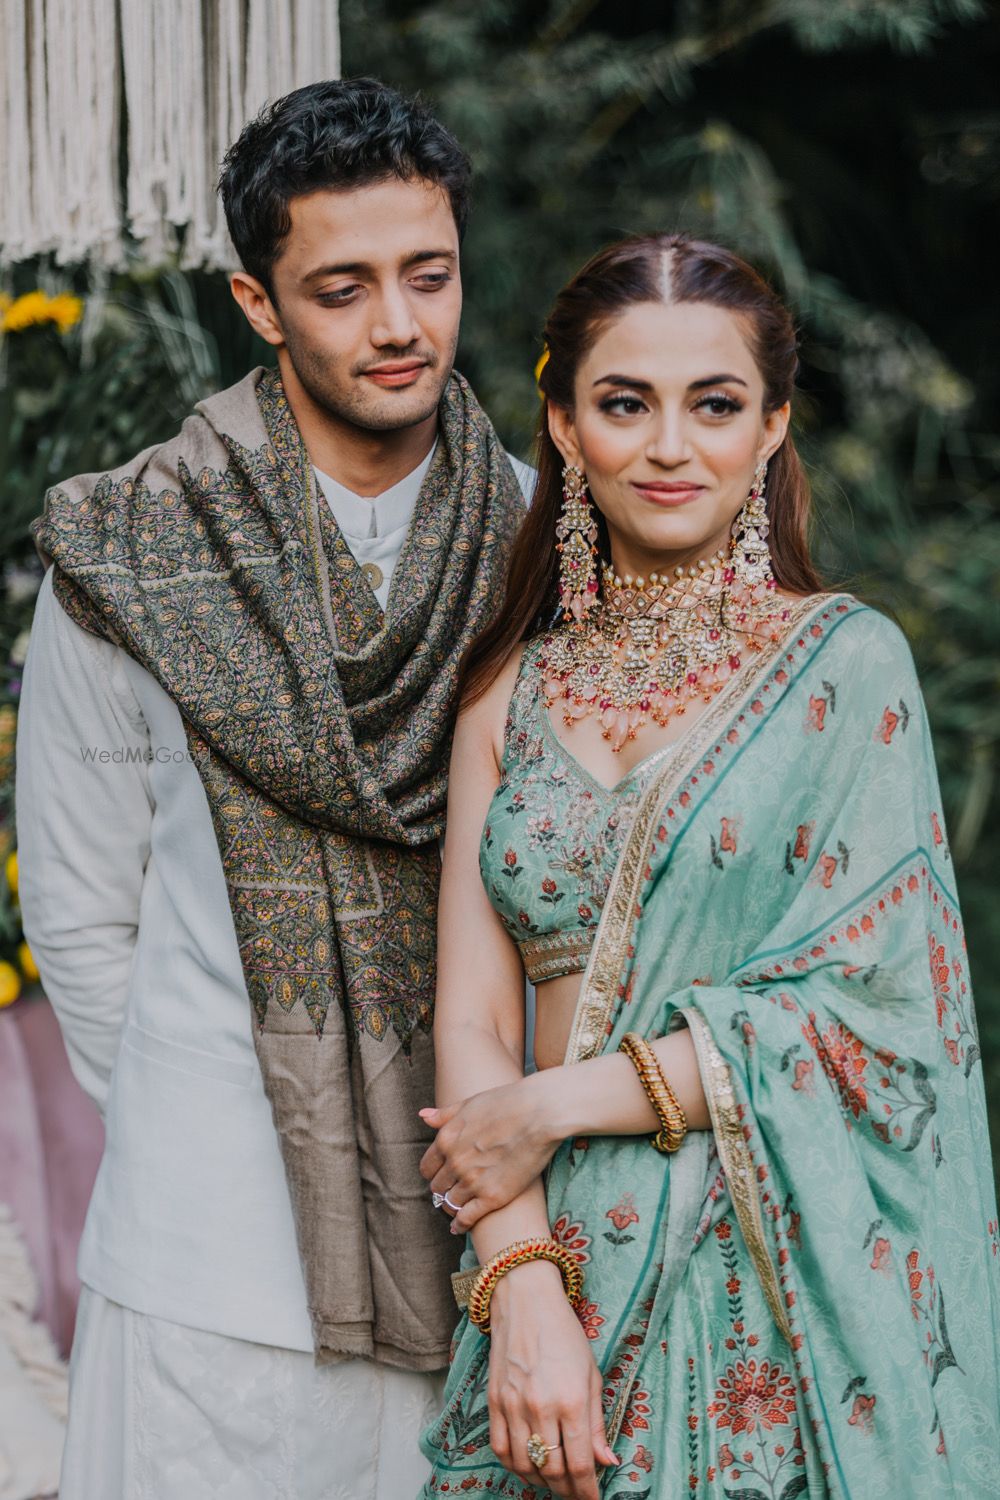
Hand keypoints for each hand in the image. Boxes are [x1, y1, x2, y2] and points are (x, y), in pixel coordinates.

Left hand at [419, 1074, 559, 1231]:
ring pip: (450, 1203)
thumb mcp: (471, 1103)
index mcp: (447, 1139)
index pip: (427, 1167)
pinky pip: (467, 1218)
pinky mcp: (493, 1197)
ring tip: (459, 1207)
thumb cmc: (508, 1102)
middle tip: (454, 1190)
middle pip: (438, 1187)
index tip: (442, 1175)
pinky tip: (460, 1227)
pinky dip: (461, 1225)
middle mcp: (455, 1162)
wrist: (540, 1113)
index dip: (434, 1173)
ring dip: (453, 1206)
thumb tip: (423, 1116)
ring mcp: (473, 1181)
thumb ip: (445, 1114)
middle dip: (444, 1189)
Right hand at [487, 1260, 618, 1499]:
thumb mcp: (592, 1374)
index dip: (588, 1491)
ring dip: (542, 1483)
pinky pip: (501, 1449)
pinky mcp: (493, 1401)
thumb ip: (596, 1423)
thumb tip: (607, 1462)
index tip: (593, 1499)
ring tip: (555, 1482)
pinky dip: (515, 1466)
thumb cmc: (564, 1333)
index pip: (580, 1465)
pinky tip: (528, 1466)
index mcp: (571, 1400)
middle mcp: (541, 1407)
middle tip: (577, 1492)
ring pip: (526, 1466)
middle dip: (568, 1491)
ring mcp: (513, 1405)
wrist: (526, 1300)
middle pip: (553, 1471)